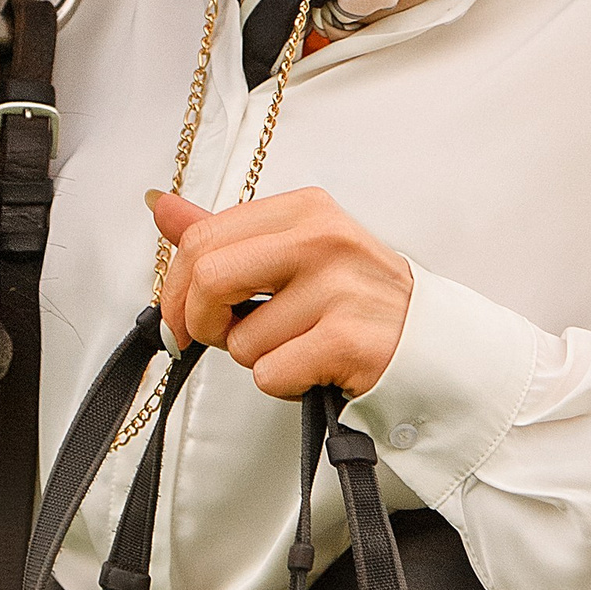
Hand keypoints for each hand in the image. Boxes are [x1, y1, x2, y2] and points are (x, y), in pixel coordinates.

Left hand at [150, 186, 413, 400]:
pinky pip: (269, 375)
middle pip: (210, 278)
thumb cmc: (355, 299)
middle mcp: (323, 239)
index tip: (179, 316)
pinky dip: (282, 384)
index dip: (176, 287)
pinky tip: (313, 367)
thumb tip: (160, 205)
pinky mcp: (347, 339)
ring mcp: (338, 288)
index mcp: (305, 209)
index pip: (202, 238)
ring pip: (240, 340)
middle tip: (217, 337)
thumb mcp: (295, 250)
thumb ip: (225, 232)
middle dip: (200, 322)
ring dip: (256, 358)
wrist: (430, 344)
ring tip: (297, 346)